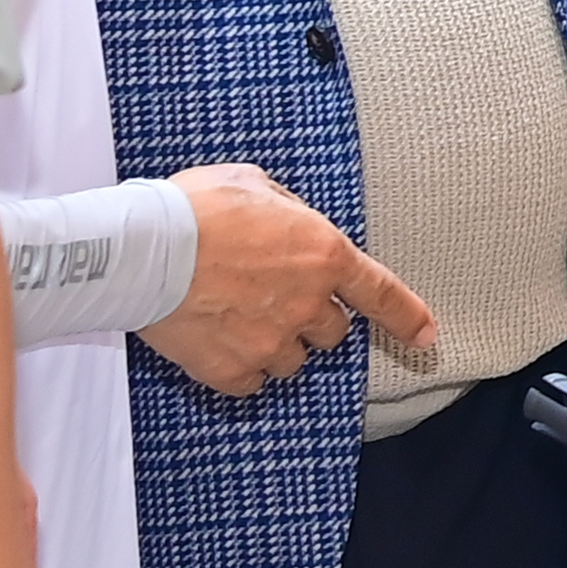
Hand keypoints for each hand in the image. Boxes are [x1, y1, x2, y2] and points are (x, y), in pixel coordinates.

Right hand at [138, 165, 436, 394]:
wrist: (140, 250)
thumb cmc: (193, 209)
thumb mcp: (255, 185)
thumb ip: (289, 212)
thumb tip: (293, 224)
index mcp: (323, 254)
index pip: (382, 294)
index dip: (408, 318)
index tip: (426, 338)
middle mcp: (307, 304)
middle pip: (333, 333)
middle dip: (311, 318)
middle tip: (269, 296)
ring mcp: (271, 343)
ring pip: (292, 360)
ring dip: (275, 343)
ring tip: (234, 314)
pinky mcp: (233, 370)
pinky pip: (250, 382)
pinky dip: (238, 366)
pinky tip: (215, 338)